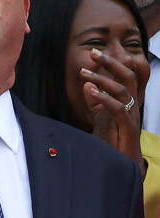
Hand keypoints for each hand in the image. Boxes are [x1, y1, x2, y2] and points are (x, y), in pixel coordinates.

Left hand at [80, 49, 144, 175]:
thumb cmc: (113, 141)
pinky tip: (92, 92)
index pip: (124, 75)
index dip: (112, 62)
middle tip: (94, 53)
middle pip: (128, 76)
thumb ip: (94, 101)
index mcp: (126, 100)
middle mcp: (132, 105)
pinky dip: (105, 98)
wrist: (123, 165)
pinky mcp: (128, 128)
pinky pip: (119, 108)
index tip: (95, 52)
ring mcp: (132, 116)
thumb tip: (87, 85)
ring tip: (84, 73)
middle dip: (111, 62)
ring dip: (103, 79)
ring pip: (123, 89)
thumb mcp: (100, 117)